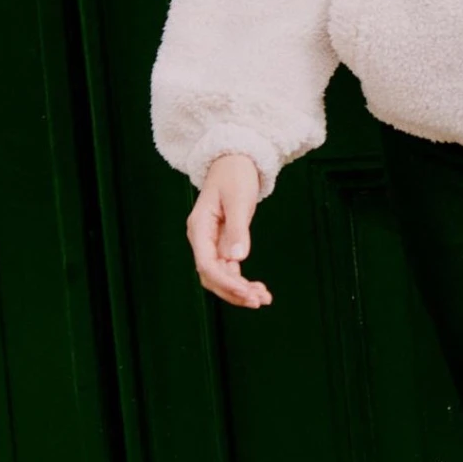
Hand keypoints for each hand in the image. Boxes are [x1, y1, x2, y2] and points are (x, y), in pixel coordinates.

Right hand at [186, 153, 271, 308]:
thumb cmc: (235, 175)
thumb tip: (237, 258)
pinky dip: (242, 280)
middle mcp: (201, 239)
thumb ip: (237, 229)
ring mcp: (211, 242)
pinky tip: (259, 290)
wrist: (235, 160)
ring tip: (263, 299)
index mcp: (199, 228)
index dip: (226, 282)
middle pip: (212, 276)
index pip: (207, 265)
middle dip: (233, 292)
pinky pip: (230, 268)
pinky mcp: (223, 243)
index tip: (247, 293)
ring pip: (221, 276)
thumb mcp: (238, 200)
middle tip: (258, 301)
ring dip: (240, 290)